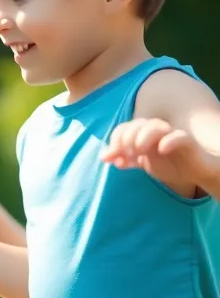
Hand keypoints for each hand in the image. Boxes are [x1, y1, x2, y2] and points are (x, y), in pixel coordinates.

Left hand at [101, 118, 219, 192]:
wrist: (193, 173)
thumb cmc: (167, 164)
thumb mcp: (141, 163)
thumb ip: (123, 158)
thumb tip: (104, 157)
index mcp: (142, 132)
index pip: (123, 128)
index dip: (114, 142)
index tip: (110, 158)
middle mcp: (155, 130)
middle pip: (138, 124)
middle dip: (127, 139)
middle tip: (126, 155)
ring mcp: (171, 134)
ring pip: (156, 126)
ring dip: (143, 137)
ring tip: (137, 151)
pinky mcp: (187, 142)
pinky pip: (179, 136)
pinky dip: (169, 140)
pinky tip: (161, 149)